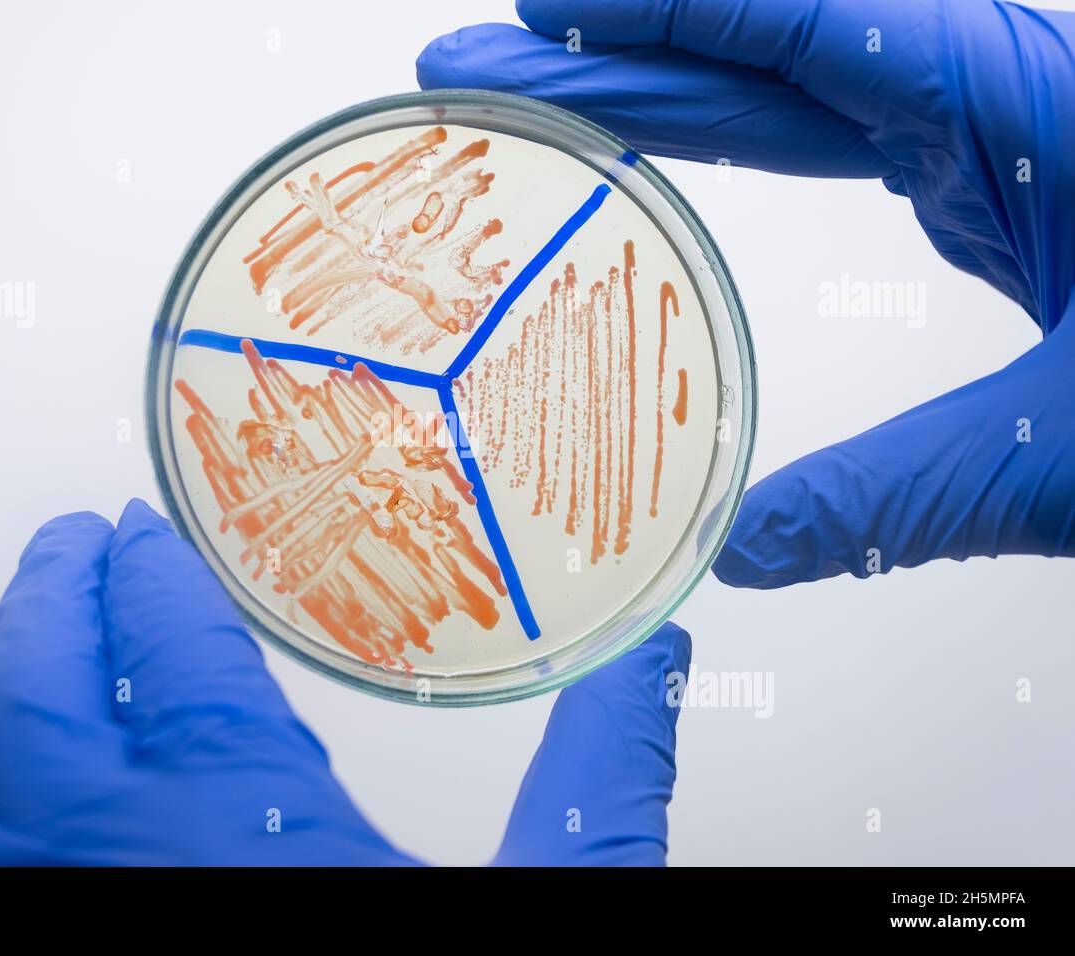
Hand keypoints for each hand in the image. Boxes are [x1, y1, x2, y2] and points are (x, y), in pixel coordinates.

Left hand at [0, 500, 690, 865]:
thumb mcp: (543, 909)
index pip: (173, 648)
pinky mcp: (18, 953)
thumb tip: (651, 665)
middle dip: (57, 591)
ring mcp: (42, 914)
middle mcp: (113, 862)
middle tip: (80, 542)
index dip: (156, 573)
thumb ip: (596, 781)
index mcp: (246, 824)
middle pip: (39, 680)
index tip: (149, 533)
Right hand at [418, 0, 1074, 586]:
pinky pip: (832, 129)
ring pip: (789, 83)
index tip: (537, 10)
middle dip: (608, 54)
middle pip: (764, 44)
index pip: (797, 22)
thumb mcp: (1074, 449)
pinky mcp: (990, 175)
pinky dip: (731, 137)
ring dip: (656, 92)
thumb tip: (741, 553)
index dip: (650, 7)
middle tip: (479, 77)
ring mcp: (989, 127)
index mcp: (1022, 103)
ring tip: (537, 110)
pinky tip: (665, 153)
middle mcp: (994, 91)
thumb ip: (897, 494)